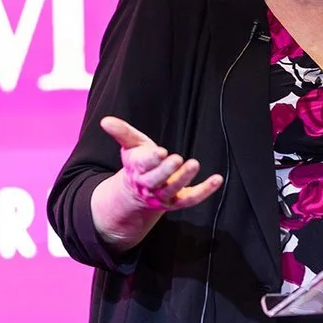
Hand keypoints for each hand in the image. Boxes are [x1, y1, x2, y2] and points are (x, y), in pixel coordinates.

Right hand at [102, 115, 222, 211]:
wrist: (137, 192)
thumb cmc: (137, 162)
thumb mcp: (130, 146)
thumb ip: (121, 132)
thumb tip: (104, 120)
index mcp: (137, 170)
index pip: (143, 165)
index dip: (152, 159)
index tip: (160, 152)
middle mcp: (149, 185)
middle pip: (157, 180)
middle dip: (166, 170)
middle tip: (177, 159)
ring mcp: (164, 195)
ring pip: (173, 189)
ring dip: (185, 178)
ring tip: (194, 164)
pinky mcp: (178, 201)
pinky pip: (192, 199)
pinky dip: (205, 191)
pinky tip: (218, 179)